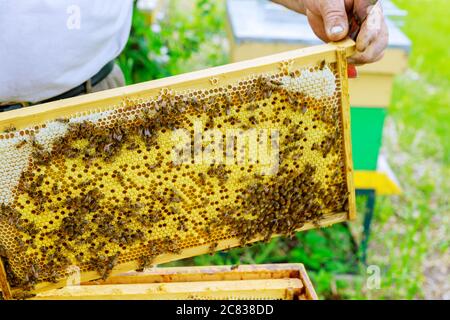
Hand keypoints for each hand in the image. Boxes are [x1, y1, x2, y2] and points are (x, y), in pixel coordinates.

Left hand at [273, 0, 388, 64]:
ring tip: (342, 59)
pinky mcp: (356, 47)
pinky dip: (353, 67)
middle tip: (347, 57)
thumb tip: (338, 35)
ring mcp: (366, 35)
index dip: (369, 37)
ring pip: (374, 53)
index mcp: (368, 5)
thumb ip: (333, 15)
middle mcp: (372, 21)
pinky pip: (360, 60)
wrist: (317, 5)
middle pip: (381, 41)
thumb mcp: (326, 1)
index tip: (359, 47)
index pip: (376, 22)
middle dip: (366, 54)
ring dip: (360, 61)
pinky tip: (346, 71)